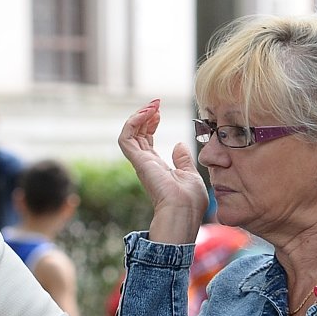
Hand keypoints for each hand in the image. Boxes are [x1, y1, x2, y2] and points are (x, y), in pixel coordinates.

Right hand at [117, 100, 206, 242]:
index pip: (147, 140)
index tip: (160, 111)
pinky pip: (126, 138)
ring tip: (152, 106)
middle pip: (137, 134)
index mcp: (156, 167)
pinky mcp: (138, 162)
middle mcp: (146, 163)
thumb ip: (183, 160)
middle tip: (156, 103)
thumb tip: (179, 145)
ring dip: (138, 116)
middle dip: (144, 115)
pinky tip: (147, 113)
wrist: (184, 212)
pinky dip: (133, 123)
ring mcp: (140, 162)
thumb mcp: (189, 174)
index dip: (151, 123)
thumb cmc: (190, 200)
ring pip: (129, 133)